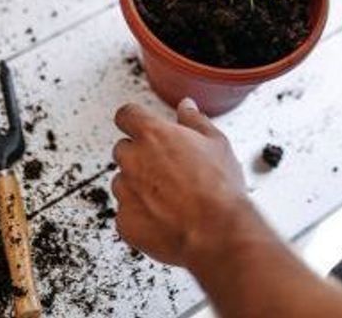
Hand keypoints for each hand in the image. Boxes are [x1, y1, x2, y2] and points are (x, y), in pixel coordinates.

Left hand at [111, 99, 250, 267]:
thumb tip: (186, 107)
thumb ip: (195, 120)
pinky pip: (126, 212)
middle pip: (123, 149)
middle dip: (139, 155)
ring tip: (169, 197)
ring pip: (122, 181)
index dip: (134, 120)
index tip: (140, 125)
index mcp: (153, 134)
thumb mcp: (216, 143)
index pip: (126, 115)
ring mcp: (125, 191)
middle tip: (166, 169)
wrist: (216, 233)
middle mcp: (133, 160)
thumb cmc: (219, 189)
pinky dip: (140, 214)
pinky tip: (165, 218)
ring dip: (137, 185)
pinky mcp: (124, 221)